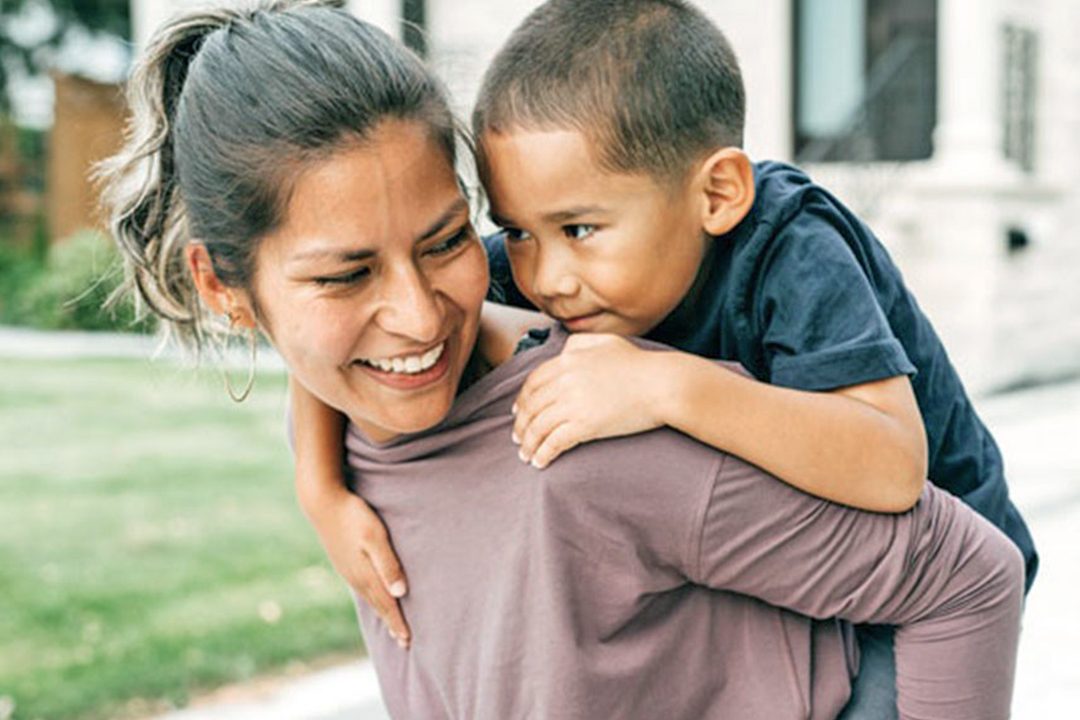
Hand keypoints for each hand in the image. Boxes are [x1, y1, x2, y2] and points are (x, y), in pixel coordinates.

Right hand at [309, 492, 410, 647]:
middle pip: (378, 604)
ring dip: (381, 611)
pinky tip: (372, 595)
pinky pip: (360, 587)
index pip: (386, 604)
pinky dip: (371, 597)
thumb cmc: (353, 516)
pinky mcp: (343, 560)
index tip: (407, 640)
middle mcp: (355, 576)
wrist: (322, 502)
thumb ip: (388, 564)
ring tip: (390, 623)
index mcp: (365, 573)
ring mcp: (347, 569)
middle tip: (403, 641)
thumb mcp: (375, 537)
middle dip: (391, 622)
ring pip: (368, 597)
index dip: (397, 622)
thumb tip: (399, 594)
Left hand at [512, 333, 662, 468]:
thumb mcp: (606, 342)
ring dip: (528, 443)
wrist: (662, 384)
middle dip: (521, 425)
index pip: (533, 382)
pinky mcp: (585, 425)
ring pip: (538, 427)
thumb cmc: (639, 364)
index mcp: (567, 359)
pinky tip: (540, 462)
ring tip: (526, 455)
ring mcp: (574, 403)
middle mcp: (565, 380)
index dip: (522, 400)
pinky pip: (554, 442)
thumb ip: (580, 342)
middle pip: (531, 406)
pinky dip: (543, 454)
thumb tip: (563, 350)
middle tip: (518, 437)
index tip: (518, 412)